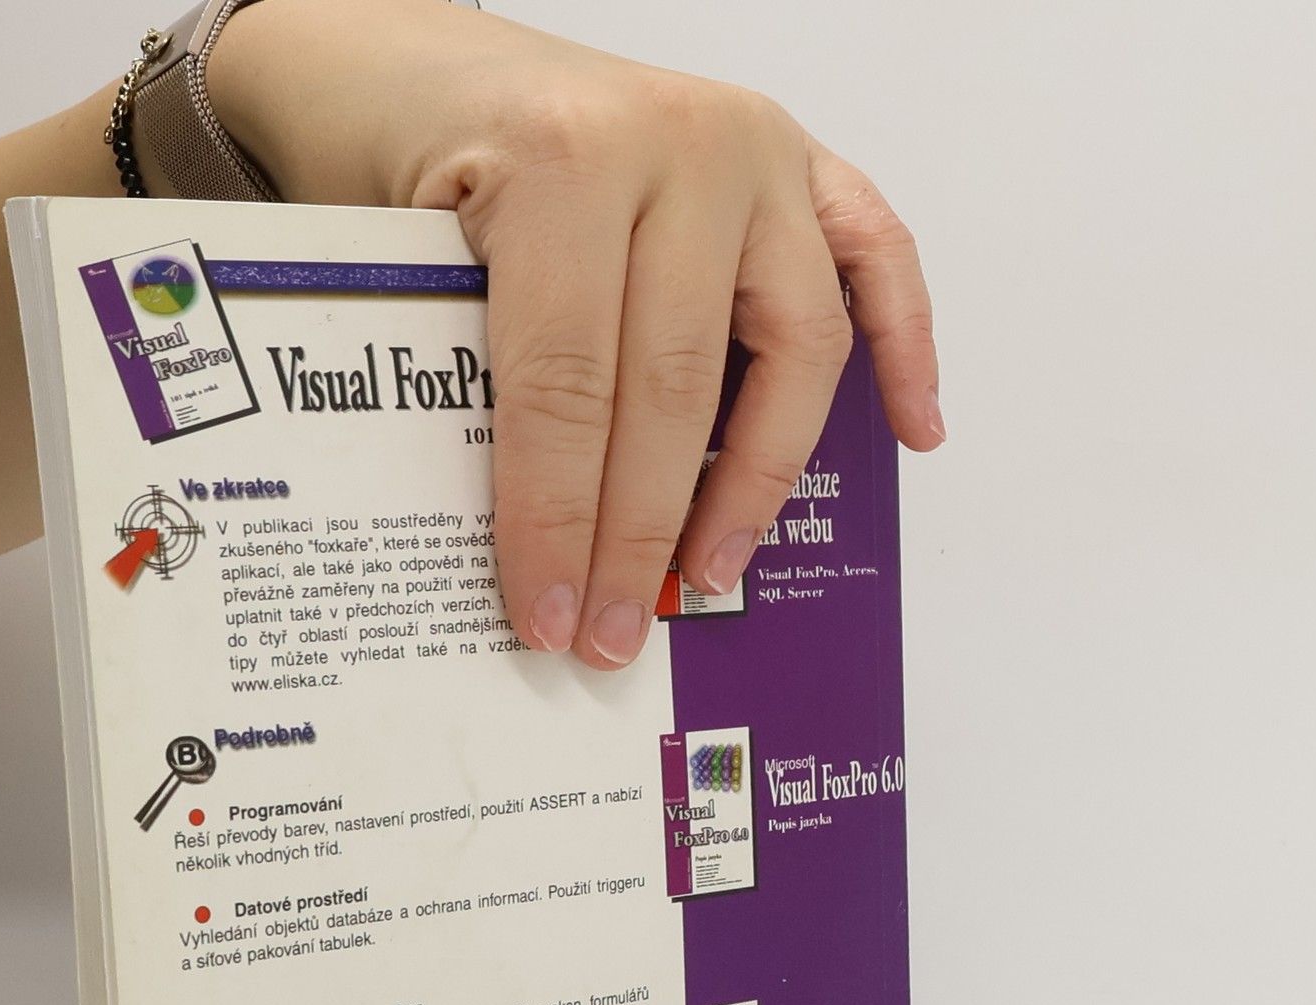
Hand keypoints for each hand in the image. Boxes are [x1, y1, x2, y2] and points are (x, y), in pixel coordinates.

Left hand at [209, 0, 941, 669]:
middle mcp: (679, 148)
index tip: (549, 615)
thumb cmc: (415, 160)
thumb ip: (462, 375)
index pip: (567, 384)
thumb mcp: (401, 257)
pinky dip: (906, 344)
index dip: (558, 518)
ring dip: (759, 479)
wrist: (433, 59)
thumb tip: (520, 548)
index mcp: (564, 163)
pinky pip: (877, 253)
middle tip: (614, 634)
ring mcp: (757, 150)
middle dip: (640, 532)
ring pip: (796, 341)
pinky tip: (915, 433)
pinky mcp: (802, 157)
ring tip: (715, 572)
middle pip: (675, 385)